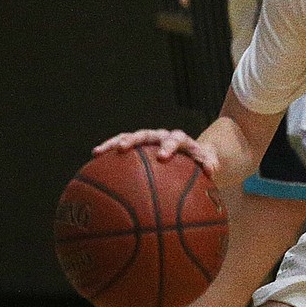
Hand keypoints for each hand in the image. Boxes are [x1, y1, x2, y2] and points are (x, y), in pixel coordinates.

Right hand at [93, 128, 219, 180]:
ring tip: (98, 152)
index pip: (175, 138)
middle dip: (134, 139)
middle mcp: (162, 136)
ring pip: (129, 138)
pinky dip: (109, 152)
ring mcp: (148, 140)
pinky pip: (121, 148)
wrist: (193, 154)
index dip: (169, 145)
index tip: (162, 156)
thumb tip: (211, 173)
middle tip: (123, 148)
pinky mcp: (138, 146)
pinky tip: (94, 160)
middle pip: (147, 133)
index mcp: (181, 140)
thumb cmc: (201, 162)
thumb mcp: (210, 164)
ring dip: (114, 143)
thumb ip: (210, 165)